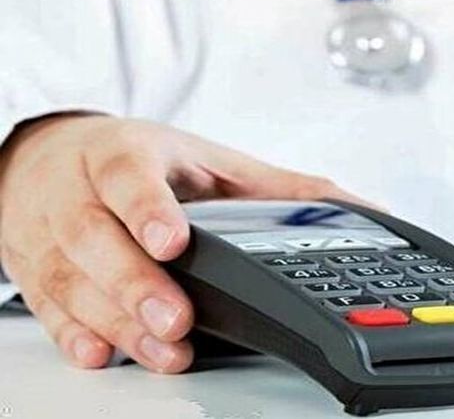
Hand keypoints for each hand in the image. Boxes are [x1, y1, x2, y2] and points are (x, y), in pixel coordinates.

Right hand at [0, 114, 369, 372]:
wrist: (49, 158)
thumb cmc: (143, 163)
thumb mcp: (213, 164)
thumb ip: (283, 189)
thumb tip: (366, 209)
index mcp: (127, 154)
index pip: (130, 176)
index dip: (148, 209)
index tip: (174, 242)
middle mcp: (81, 191)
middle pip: (96, 236)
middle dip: (136, 282)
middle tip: (178, 319)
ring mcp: (51, 232)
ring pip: (71, 279)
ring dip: (116, 320)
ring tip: (164, 350)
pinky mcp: (34, 270)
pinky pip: (48, 306)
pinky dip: (74, 333)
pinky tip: (103, 352)